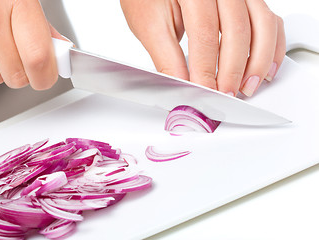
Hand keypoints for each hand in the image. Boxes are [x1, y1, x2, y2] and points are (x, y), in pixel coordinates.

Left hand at [121, 0, 285, 96]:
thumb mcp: (150, 26)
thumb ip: (167, 58)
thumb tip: (182, 87)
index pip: (204, 33)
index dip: (206, 68)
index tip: (204, 92)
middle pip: (237, 30)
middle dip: (232, 70)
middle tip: (224, 94)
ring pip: (262, 25)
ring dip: (258, 61)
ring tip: (246, 87)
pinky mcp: (248, 1)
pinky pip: (271, 21)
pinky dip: (272, 47)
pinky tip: (265, 69)